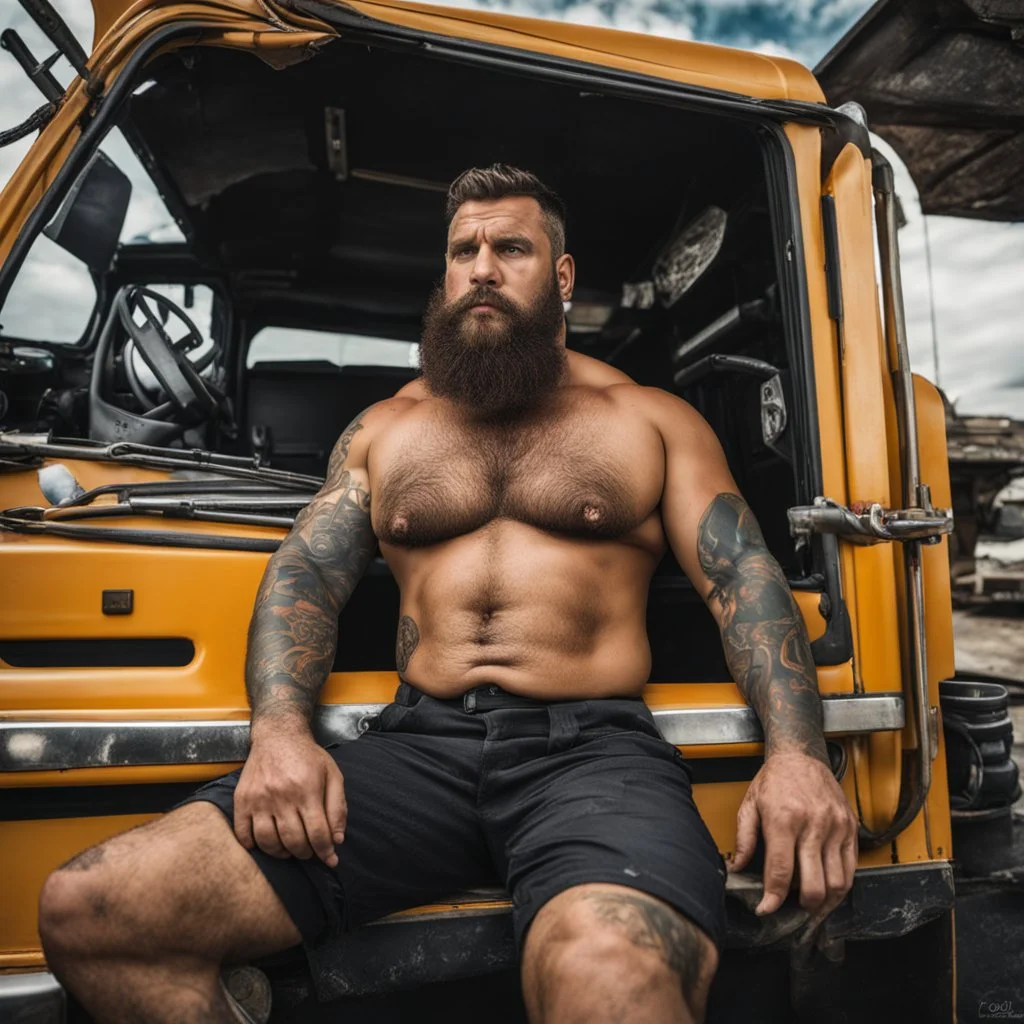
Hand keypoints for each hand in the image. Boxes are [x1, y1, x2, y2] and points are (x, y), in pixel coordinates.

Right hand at [233, 725, 346, 867]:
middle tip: (310, 851)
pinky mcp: (242, 800)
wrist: (278, 736)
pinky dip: (253, 846)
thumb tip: (337, 839)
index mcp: (307, 789)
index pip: (318, 833)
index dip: (326, 851)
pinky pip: (243, 834)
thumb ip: (338, 807)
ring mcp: (259, 799)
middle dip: (306, 853)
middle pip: (294, 841)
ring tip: (290, 849)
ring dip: (282, 853)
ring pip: (268, 842)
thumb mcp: (333, 775)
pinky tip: (266, 843)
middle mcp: (282, 796)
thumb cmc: (308, 757)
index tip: (330, 860)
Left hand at [728, 752, 857, 917]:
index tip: (766, 909)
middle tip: (792, 912)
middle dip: (803, 907)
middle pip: (814, 884)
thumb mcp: (749, 805)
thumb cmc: (774, 780)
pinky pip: (851, 868)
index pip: (781, 872)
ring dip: (826, 903)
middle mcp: (813, 825)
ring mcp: (836, 827)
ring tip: (812, 908)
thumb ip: (743, 840)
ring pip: (838, 882)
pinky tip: (829, 891)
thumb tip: (735, 869)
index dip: (773, 898)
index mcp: (784, 819)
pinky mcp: (850, 828)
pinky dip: (841, 887)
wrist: (801, 755)